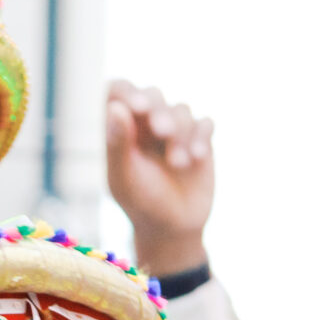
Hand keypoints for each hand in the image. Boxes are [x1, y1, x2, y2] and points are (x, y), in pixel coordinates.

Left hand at [104, 82, 214, 276]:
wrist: (173, 228)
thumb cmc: (140, 203)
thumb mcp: (124, 178)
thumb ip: (117, 144)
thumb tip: (115, 107)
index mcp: (121, 129)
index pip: (119, 92)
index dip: (127, 91)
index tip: (136, 106)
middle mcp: (146, 124)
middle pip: (153, 95)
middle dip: (158, 110)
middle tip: (160, 131)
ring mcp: (175, 130)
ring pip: (181, 109)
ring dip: (180, 133)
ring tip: (177, 164)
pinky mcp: (199, 139)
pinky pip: (204, 123)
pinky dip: (201, 137)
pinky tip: (196, 158)